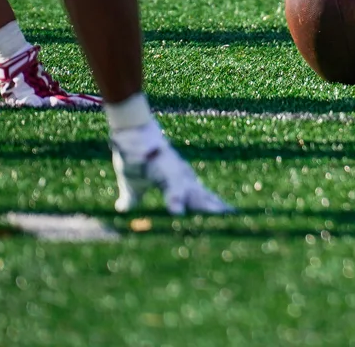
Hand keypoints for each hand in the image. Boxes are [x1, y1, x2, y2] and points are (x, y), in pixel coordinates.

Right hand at [112, 130, 232, 215]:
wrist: (129, 132)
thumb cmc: (133, 160)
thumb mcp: (133, 186)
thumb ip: (132, 198)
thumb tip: (120, 208)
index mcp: (177, 184)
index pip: (200, 200)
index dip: (214, 211)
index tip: (232, 221)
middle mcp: (180, 178)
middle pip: (201, 198)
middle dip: (215, 211)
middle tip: (234, 221)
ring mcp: (172, 172)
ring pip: (188, 192)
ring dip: (199, 206)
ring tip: (211, 221)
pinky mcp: (161, 166)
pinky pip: (171, 185)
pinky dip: (174, 197)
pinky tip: (177, 212)